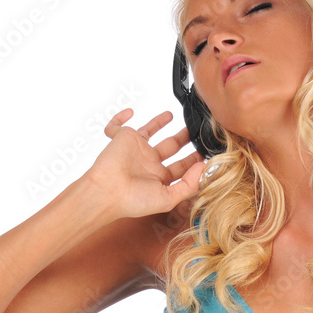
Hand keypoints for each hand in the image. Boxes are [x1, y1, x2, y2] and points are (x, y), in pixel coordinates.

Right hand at [84, 109, 205, 219]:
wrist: (107, 192)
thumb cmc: (133, 200)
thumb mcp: (168, 198)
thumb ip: (188, 184)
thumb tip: (203, 167)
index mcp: (159, 178)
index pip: (180, 167)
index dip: (194, 160)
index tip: (206, 152)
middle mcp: (148, 162)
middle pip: (170, 147)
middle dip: (183, 139)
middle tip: (195, 131)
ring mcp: (136, 149)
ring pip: (149, 131)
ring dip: (159, 123)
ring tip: (171, 115)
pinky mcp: (122, 138)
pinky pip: (117, 125)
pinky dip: (120, 117)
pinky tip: (130, 112)